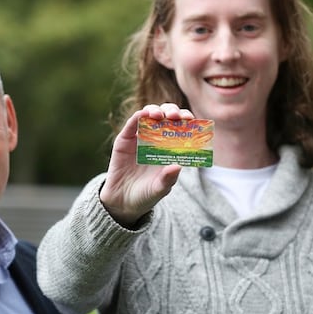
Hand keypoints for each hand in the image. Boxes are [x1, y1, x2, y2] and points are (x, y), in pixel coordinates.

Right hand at [99, 103, 193, 226]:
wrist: (122, 202)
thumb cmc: (146, 195)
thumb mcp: (159, 189)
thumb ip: (168, 179)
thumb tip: (178, 166)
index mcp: (170, 148)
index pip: (181, 127)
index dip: (186, 120)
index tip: (190, 120)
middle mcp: (157, 140)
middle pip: (167, 117)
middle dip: (173, 112)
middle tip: (175, 116)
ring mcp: (140, 138)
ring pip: (150, 115)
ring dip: (156, 111)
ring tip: (158, 115)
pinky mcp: (125, 140)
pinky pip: (131, 124)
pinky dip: (137, 117)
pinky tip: (142, 115)